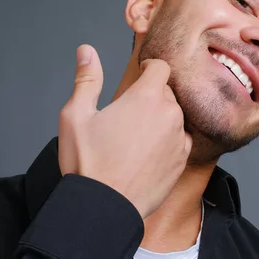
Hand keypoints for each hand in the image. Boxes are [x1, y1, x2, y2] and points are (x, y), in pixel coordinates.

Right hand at [57, 44, 191, 218]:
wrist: (104, 207)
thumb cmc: (88, 162)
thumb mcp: (76, 115)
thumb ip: (87, 79)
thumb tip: (87, 51)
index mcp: (146, 97)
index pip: (161, 67)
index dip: (150, 67)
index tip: (141, 75)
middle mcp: (169, 114)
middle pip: (168, 91)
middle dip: (152, 94)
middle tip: (130, 111)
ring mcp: (179, 138)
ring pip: (175, 115)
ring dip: (161, 117)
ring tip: (137, 134)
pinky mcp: (182, 160)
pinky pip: (180, 139)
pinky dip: (169, 139)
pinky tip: (149, 151)